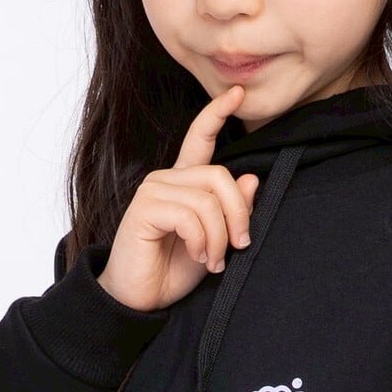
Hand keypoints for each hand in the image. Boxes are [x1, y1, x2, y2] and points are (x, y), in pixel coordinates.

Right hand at [97, 84, 259, 312]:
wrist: (141, 298)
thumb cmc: (174, 269)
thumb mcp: (215, 239)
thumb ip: (231, 210)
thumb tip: (251, 179)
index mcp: (184, 182)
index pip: (200, 138)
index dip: (217, 114)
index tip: (238, 93)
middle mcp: (166, 179)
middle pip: (220, 175)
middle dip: (238, 214)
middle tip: (239, 245)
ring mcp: (153, 190)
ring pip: (208, 199)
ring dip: (220, 237)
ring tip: (214, 260)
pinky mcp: (145, 208)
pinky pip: (190, 215)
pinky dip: (203, 241)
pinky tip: (199, 256)